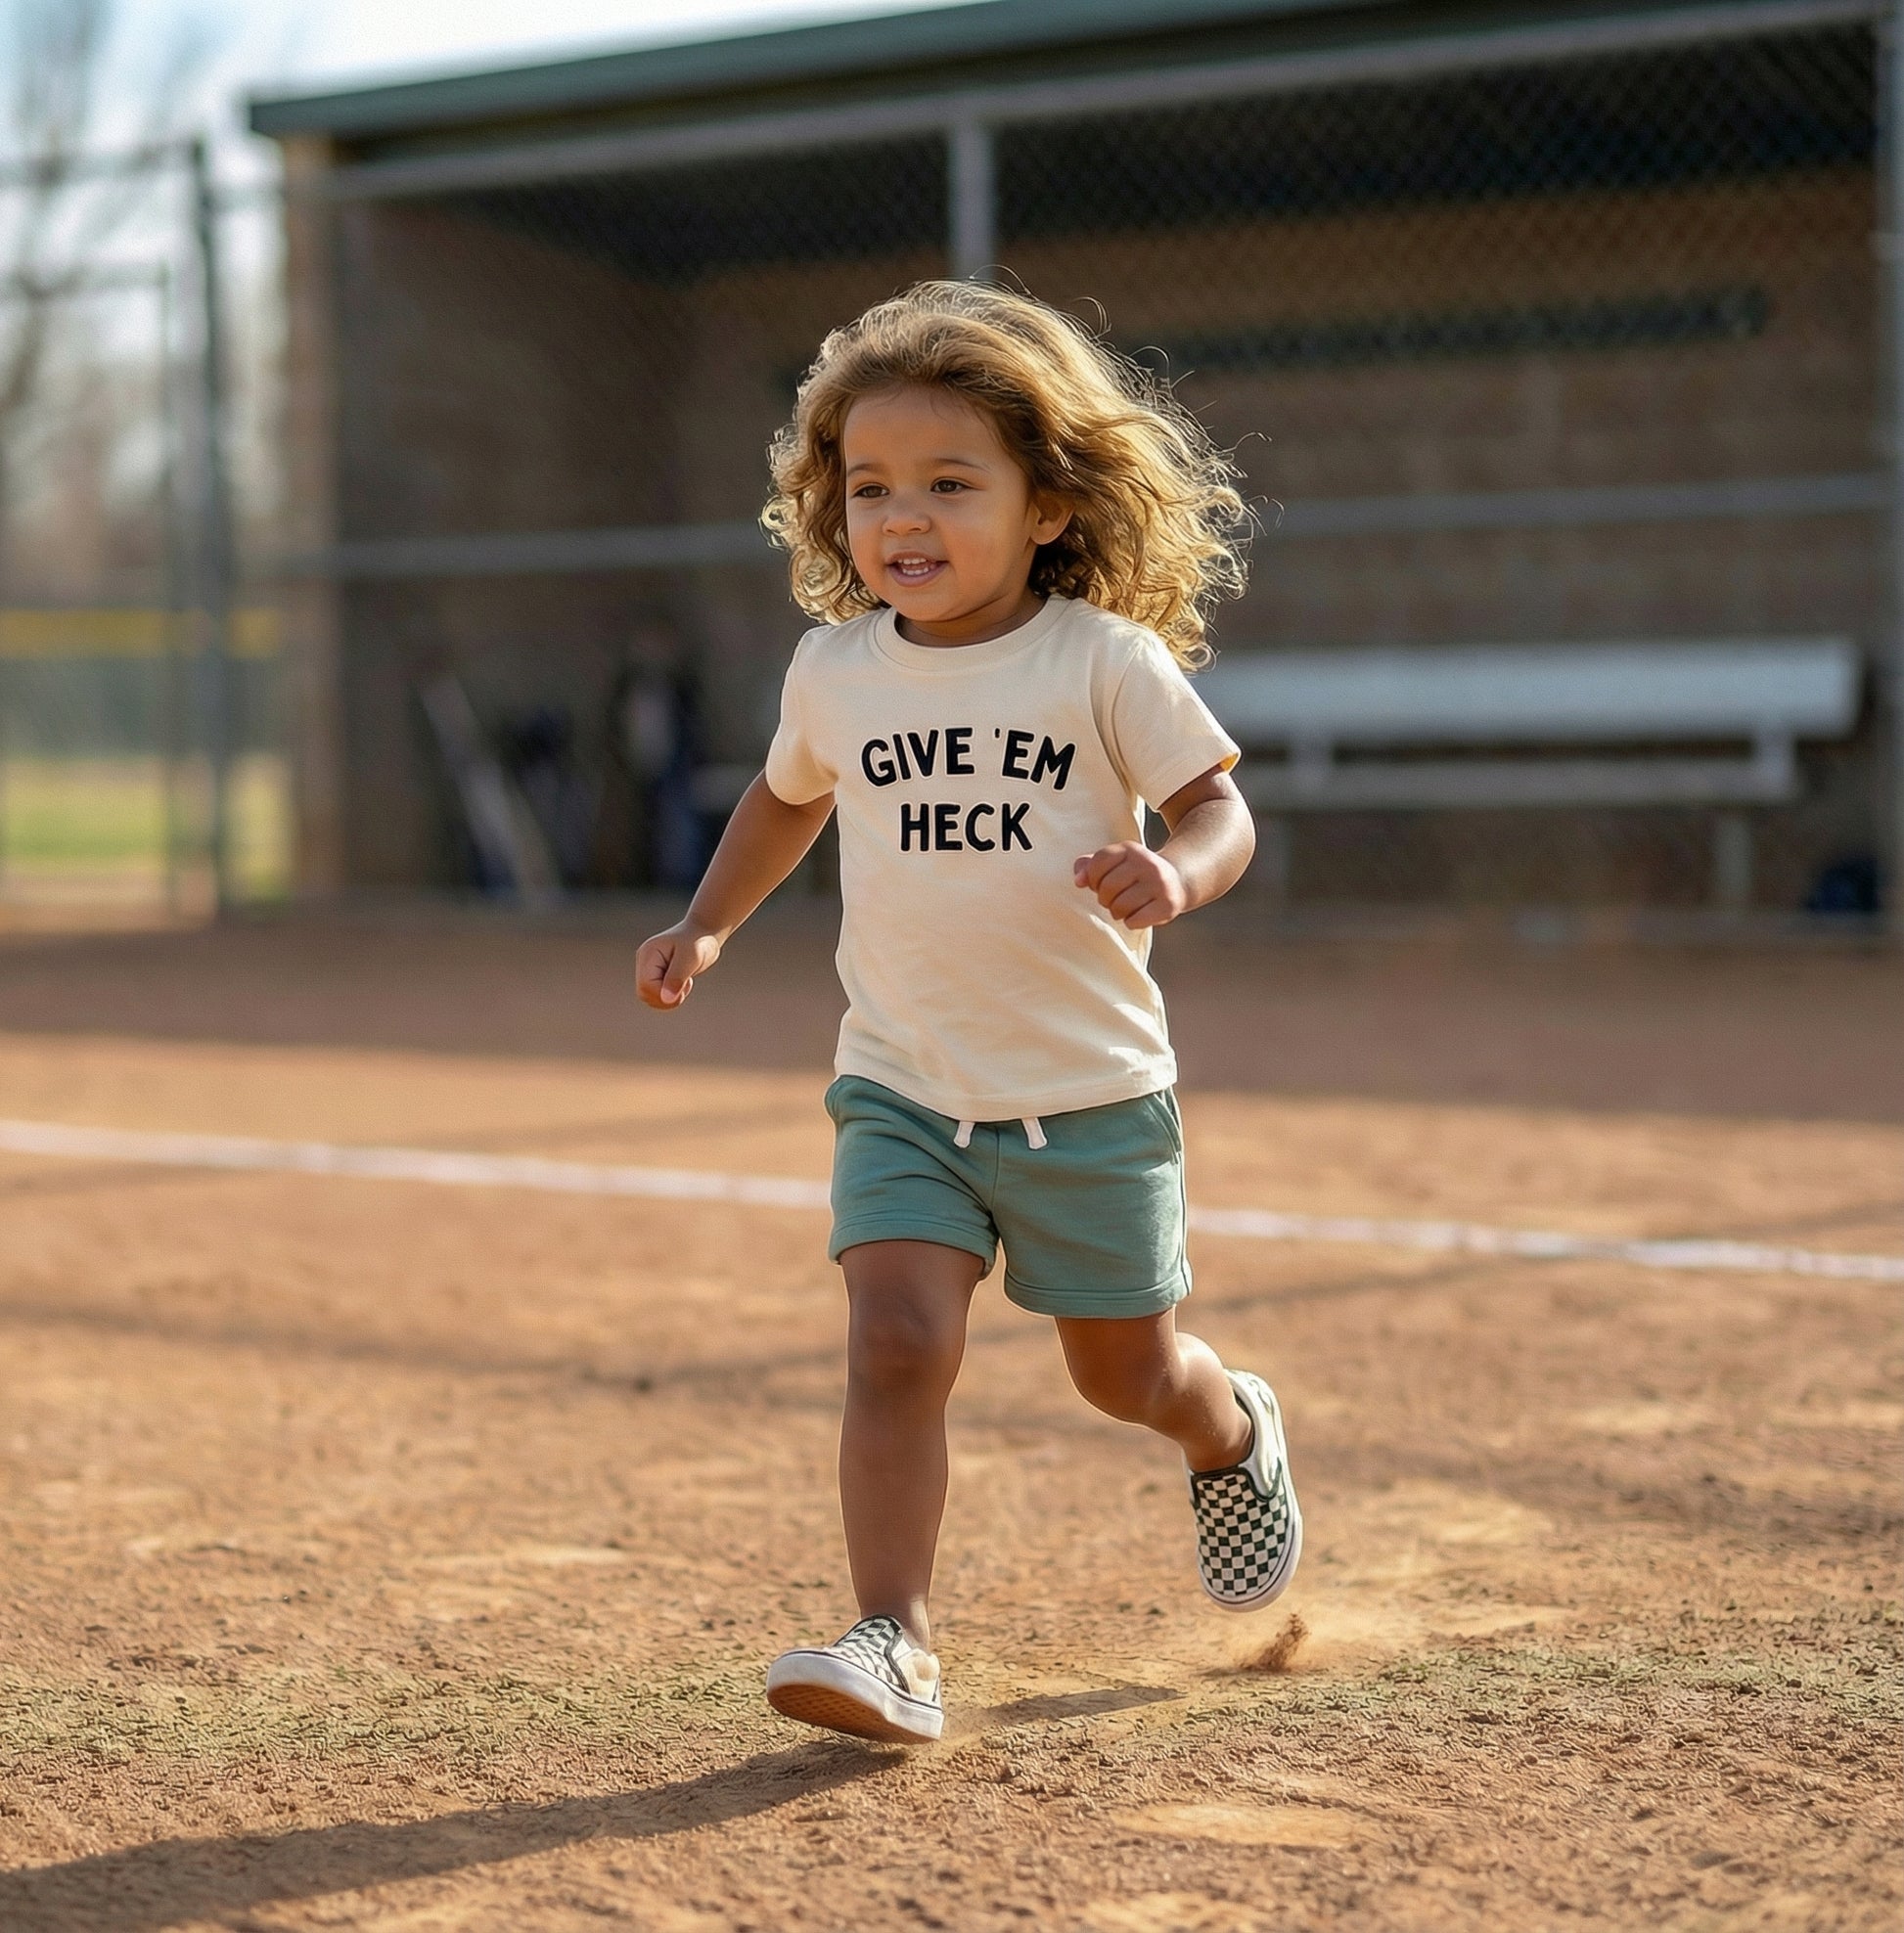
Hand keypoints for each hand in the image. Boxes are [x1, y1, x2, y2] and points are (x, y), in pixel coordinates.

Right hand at [636, 923, 723, 1008]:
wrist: (703, 933)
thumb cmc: (699, 942)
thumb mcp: (692, 959)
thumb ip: (677, 979)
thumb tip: (665, 999)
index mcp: (648, 954)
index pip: (646, 985)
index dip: (664, 994)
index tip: (685, 984)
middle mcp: (644, 961)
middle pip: (644, 993)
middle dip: (666, 998)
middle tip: (686, 984)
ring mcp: (648, 969)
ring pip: (649, 997)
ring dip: (670, 998)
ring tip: (685, 981)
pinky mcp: (656, 975)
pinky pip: (657, 995)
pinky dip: (672, 996)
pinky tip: (683, 982)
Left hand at [1073, 841, 1188, 928]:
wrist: (1178, 880)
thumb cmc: (1137, 875)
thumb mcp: (1116, 863)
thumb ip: (1091, 867)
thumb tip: (1078, 881)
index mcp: (1130, 849)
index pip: (1098, 862)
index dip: (1093, 878)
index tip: (1101, 883)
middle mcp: (1146, 863)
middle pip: (1107, 887)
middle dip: (1105, 898)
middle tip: (1114, 899)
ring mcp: (1159, 884)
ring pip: (1120, 906)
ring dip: (1117, 912)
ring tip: (1125, 908)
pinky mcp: (1168, 904)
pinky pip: (1135, 920)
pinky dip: (1131, 922)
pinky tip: (1137, 915)